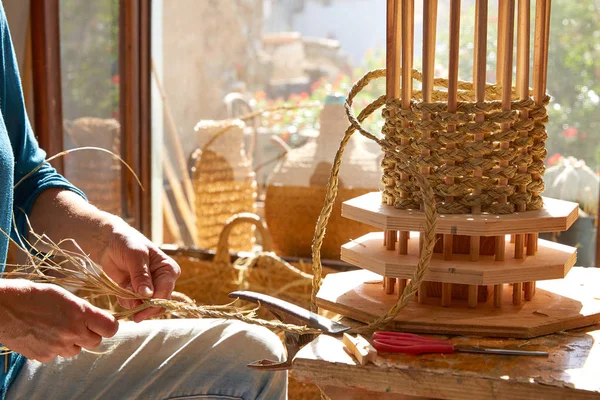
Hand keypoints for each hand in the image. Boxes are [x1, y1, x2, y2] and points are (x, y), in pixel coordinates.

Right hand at [0, 279, 118, 361]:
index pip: (110, 328)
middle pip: (95, 341)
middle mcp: (72, 332)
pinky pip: (58, 355)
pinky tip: (45, 334)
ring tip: (57, 327)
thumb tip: (95, 319)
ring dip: (72, 341)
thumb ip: (83, 309)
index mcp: (80, 313)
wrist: (3, 309)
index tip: (103, 322)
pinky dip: (55, 347)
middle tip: (77, 323)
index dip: (108, 325)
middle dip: (90, 333)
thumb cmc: (34, 296)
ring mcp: (57, 347)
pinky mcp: (43, 356)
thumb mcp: (64, 296)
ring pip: (76, 350)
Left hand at [98, 219, 180, 321]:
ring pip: (147, 307)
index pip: (166, 291)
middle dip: (144, 307)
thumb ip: (141, 275)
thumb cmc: (126, 243)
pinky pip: (135, 305)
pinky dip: (126, 302)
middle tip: (132, 312)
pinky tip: (121, 290)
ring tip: (123, 291)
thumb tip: (148, 294)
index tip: (140, 309)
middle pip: (159, 303)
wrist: (109, 243)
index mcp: (168, 269)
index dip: (154, 303)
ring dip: (133, 304)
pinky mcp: (137, 292)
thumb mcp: (135, 255)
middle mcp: (163, 280)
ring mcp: (150, 287)